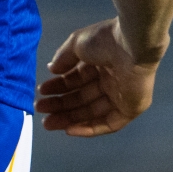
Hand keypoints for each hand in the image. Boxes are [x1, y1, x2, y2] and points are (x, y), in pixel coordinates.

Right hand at [37, 17, 158, 136]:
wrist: (132, 46)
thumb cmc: (105, 41)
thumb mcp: (76, 44)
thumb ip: (63, 58)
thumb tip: (52, 70)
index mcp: (99, 65)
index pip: (76, 81)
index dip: (58, 87)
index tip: (41, 91)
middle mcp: (110, 82)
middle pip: (82, 99)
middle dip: (60, 105)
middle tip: (40, 109)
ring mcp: (121, 97)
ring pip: (92, 112)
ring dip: (70, 118)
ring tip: (48, 122)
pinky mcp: (130, 109)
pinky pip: (109, 123)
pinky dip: (90, 129)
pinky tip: (69, 130)